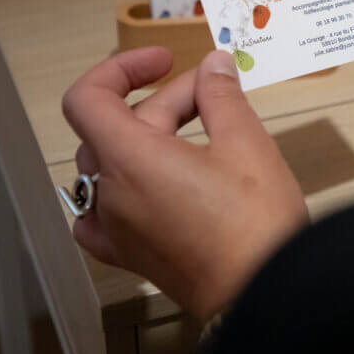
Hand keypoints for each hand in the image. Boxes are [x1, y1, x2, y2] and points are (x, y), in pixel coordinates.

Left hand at [62, 47, 307, 320]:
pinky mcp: (133, 254)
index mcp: (130, 160)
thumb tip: (213, 66)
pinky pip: (104, 213)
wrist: (266, 292)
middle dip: (166, 101)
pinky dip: (122, 186)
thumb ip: (221, 96)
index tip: (164, 62)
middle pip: (116, 127)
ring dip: (150, 138)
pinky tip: (150, 182)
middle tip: (216, 94)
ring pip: (114, 164)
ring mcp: (118, 229)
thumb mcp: (246, 142)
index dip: (121, 68)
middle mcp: (111, 195)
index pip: (88, 98)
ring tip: (200, 133)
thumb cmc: (256, 225)